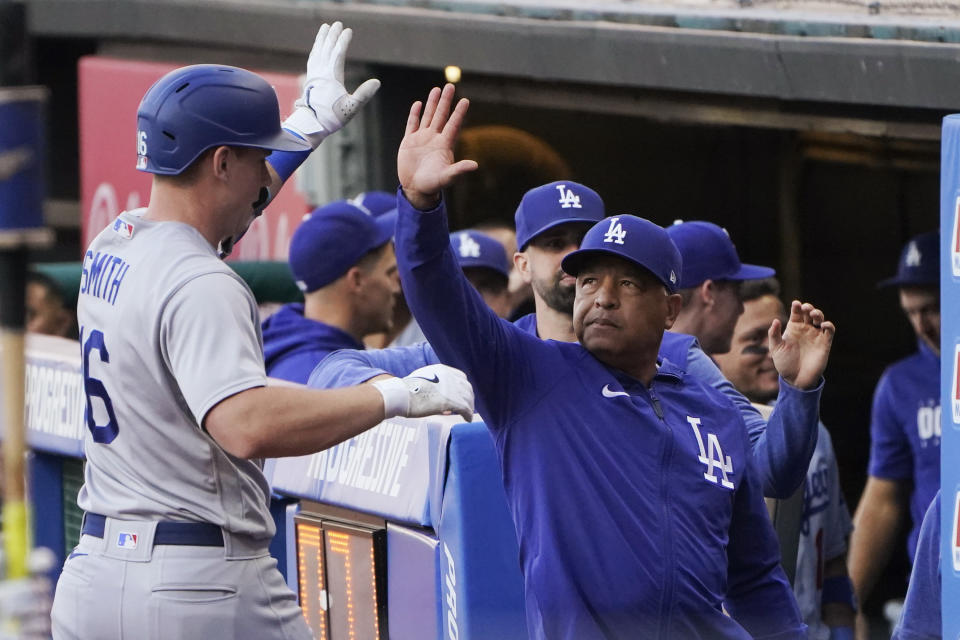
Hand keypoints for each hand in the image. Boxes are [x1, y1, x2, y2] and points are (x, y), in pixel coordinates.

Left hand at [283, 22, 379, 147]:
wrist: (311, 124)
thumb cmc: (332, 117)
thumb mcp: (352, 107)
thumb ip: (364, 94)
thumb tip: (377, 82)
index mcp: (332, 76)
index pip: (338, 53)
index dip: (343, 40)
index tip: (348, 31)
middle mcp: (321, 72)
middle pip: (327, 48)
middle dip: (332, 35)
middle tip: (337, 24)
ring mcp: (313, 74)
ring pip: (317, 51)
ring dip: (321, 39)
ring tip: (324, 28)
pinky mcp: (309, 79)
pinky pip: (312, 59)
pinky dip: (315, 50)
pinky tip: (317, 48)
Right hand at [372, 364, 474, 421]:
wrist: (399, 395)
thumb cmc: (405, 391)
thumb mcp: (422, 382)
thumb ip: (434, 388)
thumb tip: (443, 404)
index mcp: (442, 370)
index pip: (461, 377)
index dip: (463, 387)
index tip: (462, 395)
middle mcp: (449, 377)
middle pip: (467, 388)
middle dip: (468, 397)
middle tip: (467, 406)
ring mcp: (450, 388)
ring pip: (468, 398)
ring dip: (469, 407)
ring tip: (467, 415)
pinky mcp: (450, 401)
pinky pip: (465, 408)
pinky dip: (468, 415)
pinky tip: (467, 420)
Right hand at [397, 83, 477, 209]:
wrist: (416, 189)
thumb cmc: (433, 185)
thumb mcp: (447, 177)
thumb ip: (459, 170)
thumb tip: (475, 165)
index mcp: (444, 145)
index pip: (453, 124)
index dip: (459, 112)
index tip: (465, 100)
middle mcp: (434, 139)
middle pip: (441, 115)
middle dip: (445, 101)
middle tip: (450, 85)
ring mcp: (421, 139)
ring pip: (428, 116)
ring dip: (432, 103)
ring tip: (436, 89)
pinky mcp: (409, 142)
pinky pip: (412, 124)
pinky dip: (415, 114)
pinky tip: (418, 103)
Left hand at [769, 300, 835, 389]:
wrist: (795, 379)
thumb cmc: (784, 364)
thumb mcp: (775, 348)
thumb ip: (774, 335)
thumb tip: (775, 320)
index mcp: (793, 328)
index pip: (796, 313)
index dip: (797, 307)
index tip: (796, 304)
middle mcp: (805, 330)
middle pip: (809, 313)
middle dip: (809, 308)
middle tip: (806, 308)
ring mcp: (815, 335)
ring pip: (820, 319)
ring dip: (819, 314)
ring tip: (814, 314)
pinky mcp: (824, 343)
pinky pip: (829, 331)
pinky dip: (829, 325)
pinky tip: (823, 324)